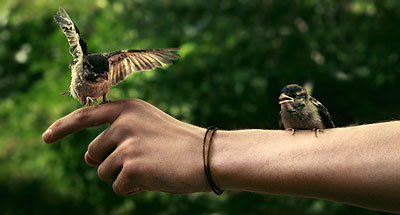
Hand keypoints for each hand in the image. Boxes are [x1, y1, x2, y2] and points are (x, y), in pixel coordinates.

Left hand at [42, 99, 207, 194]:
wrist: (209, 155)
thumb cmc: (181, 143)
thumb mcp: (149, 127)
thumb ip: (119, 134)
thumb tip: (89, 158)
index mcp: (129, 108)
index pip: (85, 115)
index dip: (63, 127)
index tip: (46, 137)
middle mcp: (123, 122)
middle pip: (94, 153)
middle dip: (109, 162)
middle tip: (139, 161)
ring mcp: (126, 143)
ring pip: (104, 171)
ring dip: (123, 175)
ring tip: (152, 167)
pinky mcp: (131, 166)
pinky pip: (118, 186)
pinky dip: (134, 187)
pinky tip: (155, 177)